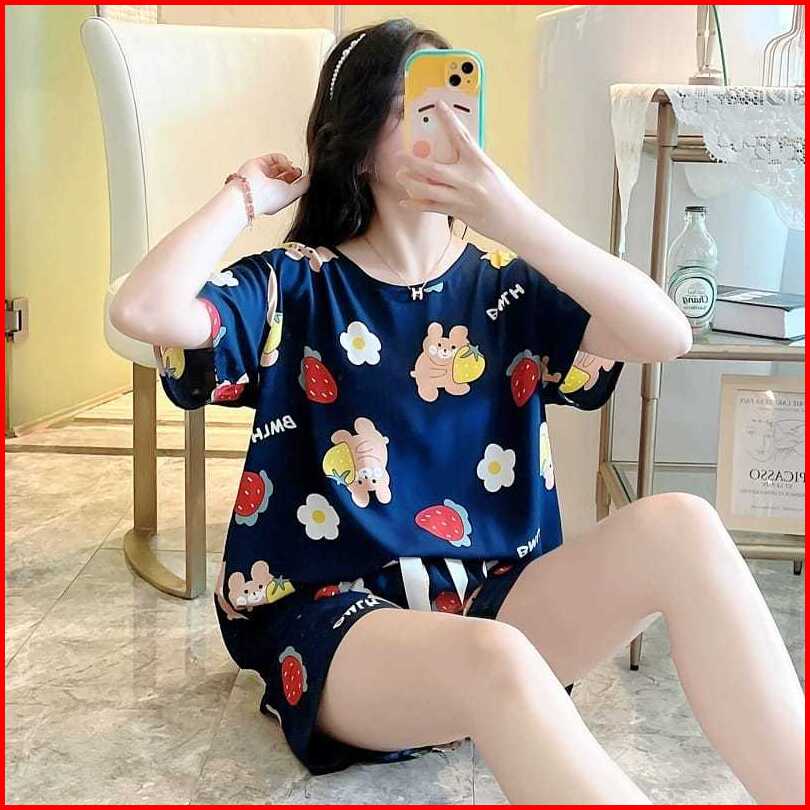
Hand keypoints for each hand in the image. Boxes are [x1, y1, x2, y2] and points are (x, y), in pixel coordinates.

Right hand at [234, 153, 309, 216]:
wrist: (251, 192)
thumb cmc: (269, 199)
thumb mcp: (292, 195)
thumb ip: (303, 187)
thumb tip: (310, 178)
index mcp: (277, 197)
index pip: (289, 187)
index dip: (298, 181)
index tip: (305, 177)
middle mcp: (269, 186)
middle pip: (285, 175)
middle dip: (294, 172)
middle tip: (298, 171)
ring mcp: (263, 174)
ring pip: (280, 165)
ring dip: (288, 166)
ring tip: (291, 169)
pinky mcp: (259, 163)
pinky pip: (274, 158)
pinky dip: (282, 159)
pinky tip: (285, 164)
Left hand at [394, 99, 534, 245]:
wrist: (516, 221)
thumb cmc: (506, 195)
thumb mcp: (491, 172)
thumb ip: (472, 164)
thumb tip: (451, 155)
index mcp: (480, 164)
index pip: (461, 136)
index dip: (449, 119)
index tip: (438, 106)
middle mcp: (469, 180)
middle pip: (434, 168)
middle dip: (414, 162)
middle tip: (400, 156)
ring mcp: (462, 198)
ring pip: (429, 189)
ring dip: (411, 182)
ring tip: (400, 176)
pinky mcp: (458, 212)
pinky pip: (433, 207)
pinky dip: (417, 205)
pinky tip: (405, 202)